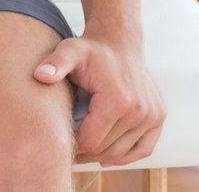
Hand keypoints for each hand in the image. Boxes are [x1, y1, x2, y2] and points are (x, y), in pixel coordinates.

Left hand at [35, 33, 164, 166]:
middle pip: (106, 150)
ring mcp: (152, 115)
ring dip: (102, 156)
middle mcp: (140, 110)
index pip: (91, 141)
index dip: (72, 144)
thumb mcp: (69, 52)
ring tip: (83, 151)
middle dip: (85, 152)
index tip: (58, 140)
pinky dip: (126, 156)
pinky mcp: (158, 117)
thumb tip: (40, 76)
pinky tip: (108, 155)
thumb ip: (55, 64)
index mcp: (117, 100)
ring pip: (123, 153)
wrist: (118, 42)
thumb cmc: (91, 50)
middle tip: (67, 149)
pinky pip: (144, 148)